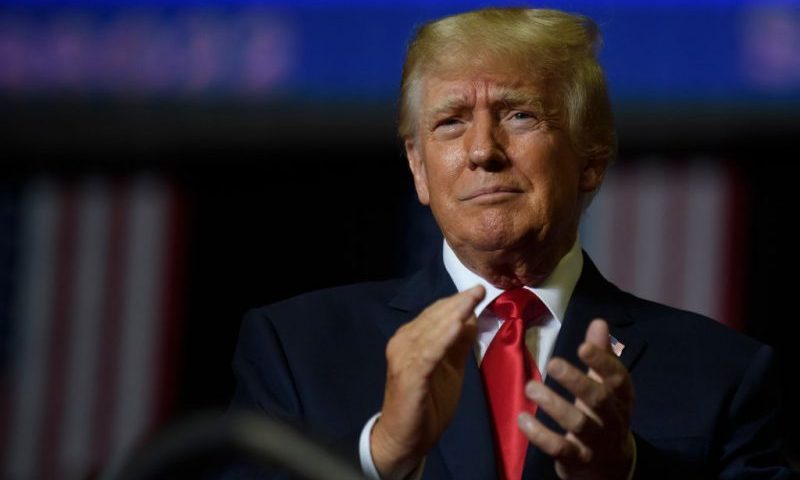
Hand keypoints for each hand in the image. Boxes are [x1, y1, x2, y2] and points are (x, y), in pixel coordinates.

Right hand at [371, 286, 484, 479]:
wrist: (405, 439)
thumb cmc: (426, 404)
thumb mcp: (449, 369)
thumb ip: (457, 344)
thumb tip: (471, 317)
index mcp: (411, 339)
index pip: (435, 313)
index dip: (457, 301)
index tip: (478, 290)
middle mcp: (403, 343)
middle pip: (433, 317)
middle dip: (457, 302)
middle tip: (479, 288)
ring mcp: (403, 358)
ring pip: (430, 331)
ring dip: (452, 314)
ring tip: (471, 299)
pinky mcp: (408, 376)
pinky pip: (427, 354)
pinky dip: (442, 338)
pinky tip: (457, 326)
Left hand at [518, 319, 634, 479]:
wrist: (610, 468)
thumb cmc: (604, 417)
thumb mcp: (607, 388)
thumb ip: (601, 356)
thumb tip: (599, 322)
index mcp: (622, 399)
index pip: (618, 379)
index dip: (602, 362)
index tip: (582, 346)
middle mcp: (613, 420)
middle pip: (599, 399)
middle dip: (576, 380)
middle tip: (553, 363)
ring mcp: (596, 443)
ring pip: (577, 423)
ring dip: (553, 405)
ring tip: (531, 387)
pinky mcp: (577, 460)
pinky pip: (558, 448)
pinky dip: (539, 434)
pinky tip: (522, 419)